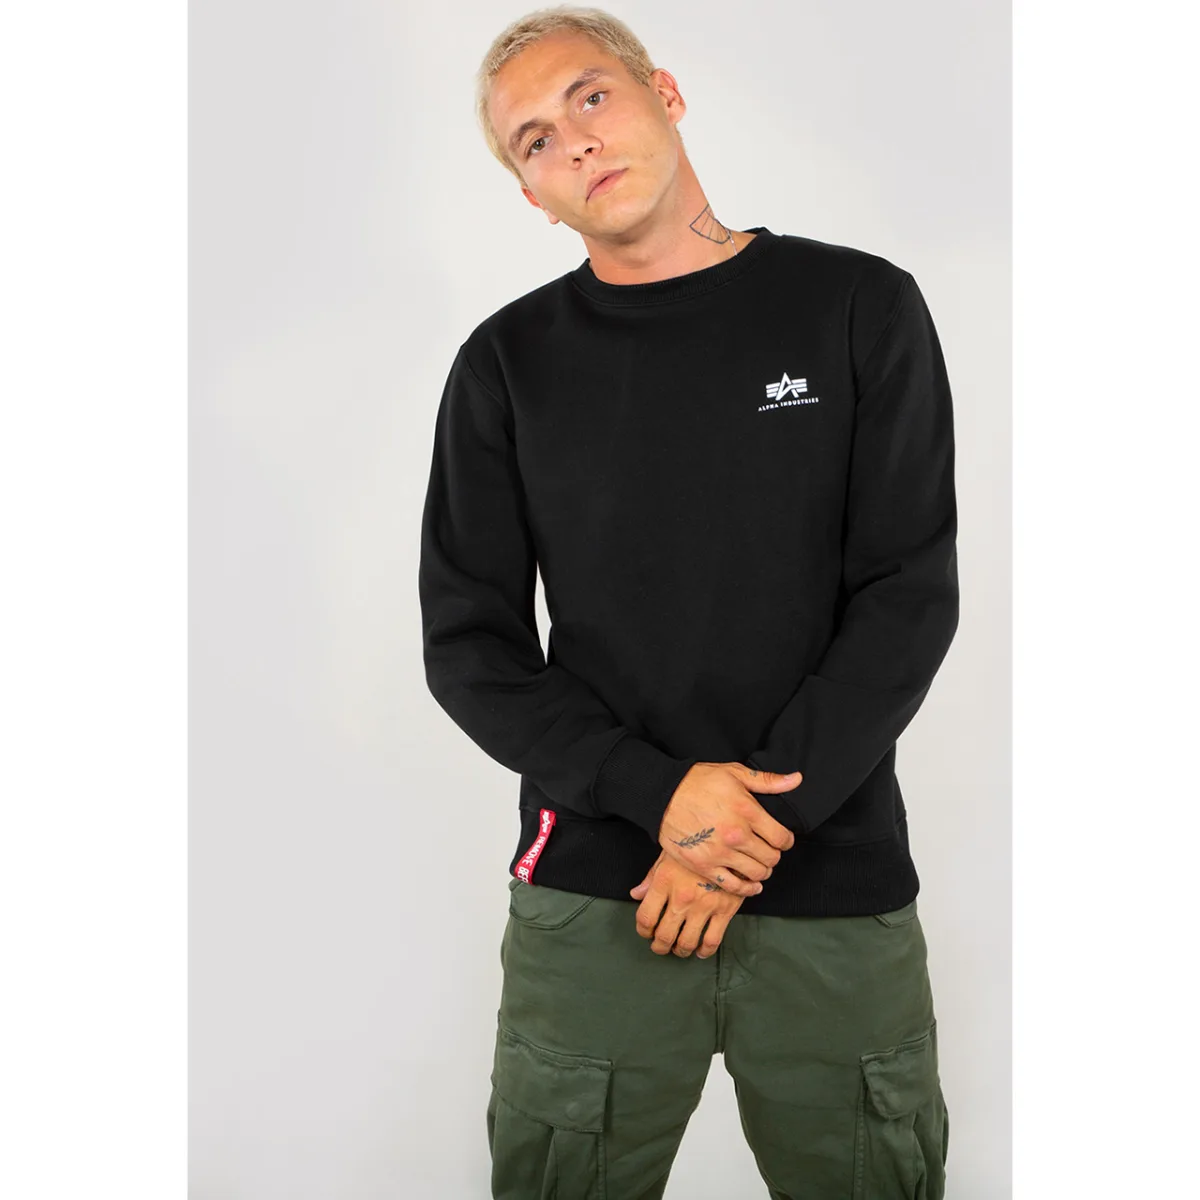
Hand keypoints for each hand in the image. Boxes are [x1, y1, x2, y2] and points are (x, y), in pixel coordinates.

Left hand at [628, 851, 747, 957]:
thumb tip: (636, 894)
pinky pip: (712, 940)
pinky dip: (704, 951)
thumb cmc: (696, 844)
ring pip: (686, 942)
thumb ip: (651, 877)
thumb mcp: (669, 853)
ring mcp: (704, 905)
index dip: (643, 931)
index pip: (645, 917)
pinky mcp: (725, 910)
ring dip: (680, 951)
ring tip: (678, 949)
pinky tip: (700, 951)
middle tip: (660, 946)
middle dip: (660, 946)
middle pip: (664, 935)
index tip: (646, 933)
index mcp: (665, 881)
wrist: (730, 838)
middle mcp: (682, 897)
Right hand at [655, 762, 800, 896]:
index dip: (785, 840)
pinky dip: (747, 889)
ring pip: (757, 873)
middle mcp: (736, 835)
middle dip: (774, 855)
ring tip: (758, 864)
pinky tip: (751, 884)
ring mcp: (720, 853)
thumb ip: (767, 781)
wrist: (662, 794)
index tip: (780, 838)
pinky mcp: (704, 866)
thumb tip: (796, 779)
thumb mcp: (734, 773)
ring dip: (762, 871)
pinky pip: (734, 886)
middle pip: (771, 858)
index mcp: (747, 811)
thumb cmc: (698, 781)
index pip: (782, 837)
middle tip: (768, 851)